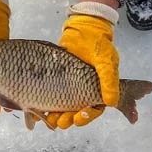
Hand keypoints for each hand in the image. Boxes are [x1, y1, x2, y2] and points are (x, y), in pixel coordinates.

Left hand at [54, 5, 119, 128]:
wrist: (83, 29)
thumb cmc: (98, 44)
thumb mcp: (106, 61)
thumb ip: (109, 80)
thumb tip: (112, 102)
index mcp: (99, 90)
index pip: (94, 109)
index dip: (87, 117)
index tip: (79, 119)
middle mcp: (84, 91)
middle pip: (77, 112)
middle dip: (69, 119)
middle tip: (61, 122)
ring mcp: (70, 86)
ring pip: (64, 107)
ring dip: (58, 116)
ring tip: (51, 119)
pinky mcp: (57, 81)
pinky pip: (52, 96)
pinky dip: (47, 105)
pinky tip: (40, 110)